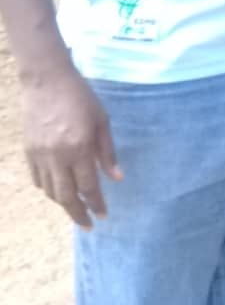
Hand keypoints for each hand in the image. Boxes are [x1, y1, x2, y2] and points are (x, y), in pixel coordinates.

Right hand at [21, 64, 122, 228]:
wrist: (46, 80)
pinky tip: (58, 188)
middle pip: (66, 197)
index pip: (88, 186)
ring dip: (63, 203)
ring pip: (50, 191)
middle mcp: (57, 156)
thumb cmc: (80, 96)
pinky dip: (48, 189)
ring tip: (76, 207)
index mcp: (78, 148)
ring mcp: (39, 155)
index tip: (103, 215)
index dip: (96, 204)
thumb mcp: (101, 120)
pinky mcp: (28, 151)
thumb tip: (117, 178)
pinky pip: (37, 180)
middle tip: (88, 224)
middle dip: (78, 214)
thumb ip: (107, 152)